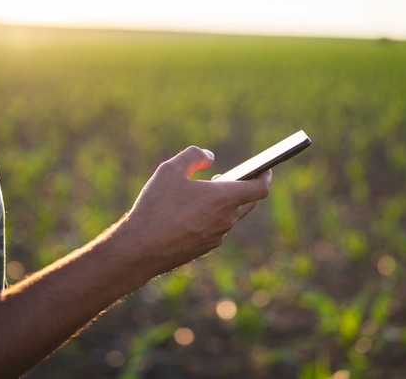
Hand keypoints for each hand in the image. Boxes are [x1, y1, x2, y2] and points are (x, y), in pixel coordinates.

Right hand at [116, 146, 271, 276]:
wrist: (140, 250)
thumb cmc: (156, 207)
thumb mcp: (170, 169)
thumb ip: (193, 155)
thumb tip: (209, 156)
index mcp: (224, 198)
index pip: (260, 188)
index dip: (266, 176)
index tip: (265, 168)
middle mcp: (226, 220)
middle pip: (247, 203)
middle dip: (243, 188)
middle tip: (228, 177)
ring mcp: (216, 237)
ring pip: (230, 217)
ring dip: (225, 203)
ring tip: (206, 192)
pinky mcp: (204, 249)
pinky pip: (215, 229)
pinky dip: (212, 218)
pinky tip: (192, 212)